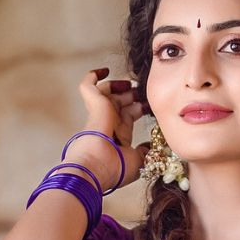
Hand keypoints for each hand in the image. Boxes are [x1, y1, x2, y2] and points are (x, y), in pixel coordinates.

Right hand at [72, 66, 149, 191]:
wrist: (97, 167)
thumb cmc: (115, 169)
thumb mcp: (138, 161)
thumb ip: (146, 152)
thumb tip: (152, 146)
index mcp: (118, 135)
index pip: (128, 115)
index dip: (139, 107)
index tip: (150, 105)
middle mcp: (109, 122)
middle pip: (120, 101)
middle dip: (133, 95)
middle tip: (144, 92)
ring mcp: (100, 112)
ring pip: (107, 91)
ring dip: (119, 86)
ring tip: (131, 85)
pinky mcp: (93, 103)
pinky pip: (87, 85)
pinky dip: (93, 76)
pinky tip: (104, 71)